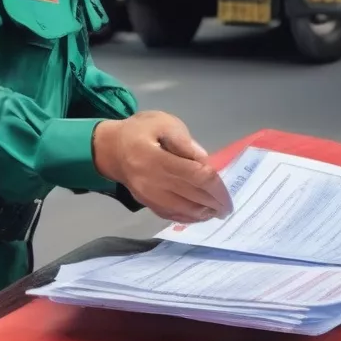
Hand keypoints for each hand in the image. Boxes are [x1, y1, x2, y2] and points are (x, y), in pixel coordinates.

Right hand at [92, 112, 232, 223]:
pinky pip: (169, 214)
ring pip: (181, 210)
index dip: (215, 186)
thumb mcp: (163, 124)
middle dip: (214, 202)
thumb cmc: (140, 131)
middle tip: (229, 207)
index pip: (195, 175)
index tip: (228, 192)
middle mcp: (152, 181)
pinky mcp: (145, 202)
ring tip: (218, 211)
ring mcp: (148, 195)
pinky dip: (187, 216)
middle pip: (190, 196)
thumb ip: (185, 143)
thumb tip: (206, 163)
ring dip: (202, 213)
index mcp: (157, 158)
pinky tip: (199, 214)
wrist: (110, 148)